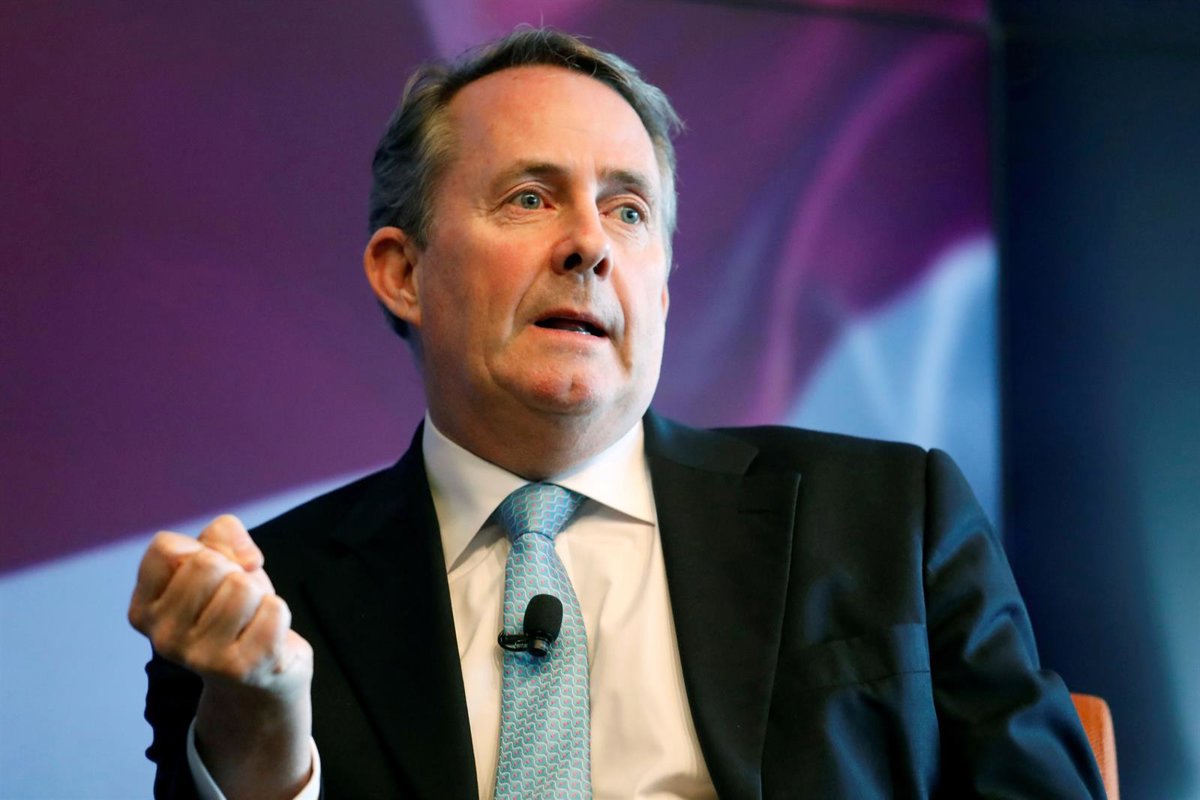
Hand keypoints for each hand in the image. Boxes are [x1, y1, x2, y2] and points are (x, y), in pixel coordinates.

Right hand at [128, 515, 313, 799]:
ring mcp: (199, 657)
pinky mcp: (240, 668)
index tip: (210, 576)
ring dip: (258, 595)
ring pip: (241, 586)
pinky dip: (279, 614)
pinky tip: (267, 636)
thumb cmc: (236, 610)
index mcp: (145, 610)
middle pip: (207, 564)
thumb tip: (246, 559)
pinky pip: (273, 610)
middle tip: (236, 601)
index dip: (200, 550)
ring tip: (251, 619)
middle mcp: (163, 638)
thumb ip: (222, 535)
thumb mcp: (222, 563)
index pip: (165, 548)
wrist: (260, 676)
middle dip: (233, 572)